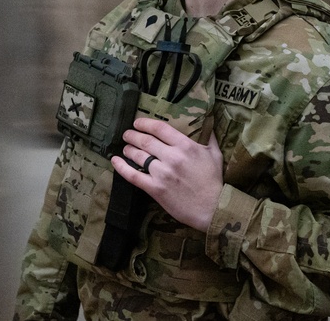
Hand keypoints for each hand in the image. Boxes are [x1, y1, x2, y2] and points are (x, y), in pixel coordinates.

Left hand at [111, 117, 223, 232]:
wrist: (212, 208)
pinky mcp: (155, 189)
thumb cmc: (214, 181)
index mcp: (186, 146)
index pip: (160, 128)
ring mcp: (162, 173)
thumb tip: (209, 122)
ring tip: (125, 148)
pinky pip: (133, 176)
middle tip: (127, 134)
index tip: (137, 122)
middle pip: (146, 140)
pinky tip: (115, 160)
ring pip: (138, 156)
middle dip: (133, 135)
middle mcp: (172, 157)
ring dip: (129, 149)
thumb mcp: (215, 155)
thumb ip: (210, 137)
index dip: (145, 123)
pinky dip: (121, 167)